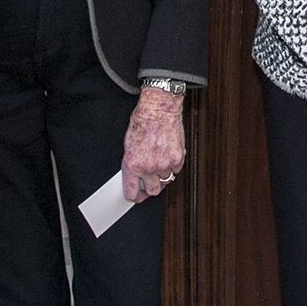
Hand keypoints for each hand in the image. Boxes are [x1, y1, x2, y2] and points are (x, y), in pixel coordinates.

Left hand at [121, 87, 185, 202]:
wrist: (159, 109)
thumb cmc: (142, 122)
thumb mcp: (128, 145)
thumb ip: (132, 164)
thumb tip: (135, 178)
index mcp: (132, 164)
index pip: (132, 192)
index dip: (134, 196)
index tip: (136, 196)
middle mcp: (149, 167)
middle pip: (153, 191)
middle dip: (151, 188)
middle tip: (149, 181)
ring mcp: (165, 164)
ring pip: (166, 181)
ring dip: (162, 175)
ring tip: (159, 162)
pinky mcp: (178, 158)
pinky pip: (176, 170)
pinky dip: (173, 166)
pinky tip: (168, 155)